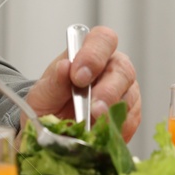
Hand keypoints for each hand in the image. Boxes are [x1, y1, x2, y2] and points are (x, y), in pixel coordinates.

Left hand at [25, 25, 140, 139]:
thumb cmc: (49, 104)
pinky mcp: (130, 114)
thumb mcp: (43, 94)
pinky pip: (130, 120)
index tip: (79, 77)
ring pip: (130, 96)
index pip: (102, 39)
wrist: (53, 131)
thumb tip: (65, 66)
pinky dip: (116, 129)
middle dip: (108, 91)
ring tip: (94, 127)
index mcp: (90, 52)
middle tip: (93, 109)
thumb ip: (54, 81)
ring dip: (112, 114)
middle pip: (122, 70)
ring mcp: (125, 90)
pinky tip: (101, 135)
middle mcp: (112, 67)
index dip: (94, 55)